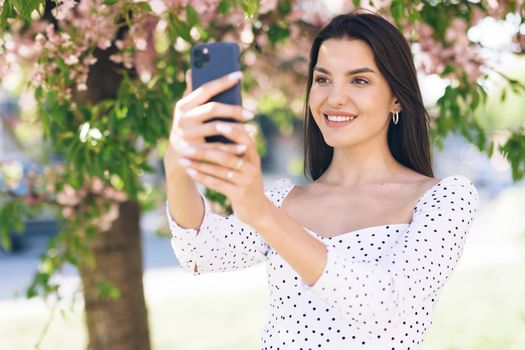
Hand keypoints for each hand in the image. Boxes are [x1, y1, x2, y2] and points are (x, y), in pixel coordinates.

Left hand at [170, 69, 268, 224]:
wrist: (257, 209)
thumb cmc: (245, 180)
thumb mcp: (246, 164)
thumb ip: (235, 148)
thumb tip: (216, 123)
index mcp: (254, 157)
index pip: (245, 139)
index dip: (232, 131)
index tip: (216, 122)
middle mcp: (252, 168)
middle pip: (227, 156)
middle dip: (205, 149)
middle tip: (186, 142)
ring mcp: (246, 182)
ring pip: (220, 170)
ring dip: (199, 163)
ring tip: (182, 156)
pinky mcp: (239, 195)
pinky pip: (217, 184)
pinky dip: (202, 176)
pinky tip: (189, 171)